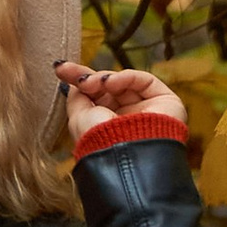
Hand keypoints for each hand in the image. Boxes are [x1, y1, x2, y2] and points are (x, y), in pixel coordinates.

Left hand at [57, 60, 188, 141]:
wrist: (123, 157)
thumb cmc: (99, 143)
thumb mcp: (78, 118)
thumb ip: (76, 97)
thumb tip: (73, 82)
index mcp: (109, 127)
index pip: (96, 97)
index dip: (79, 79)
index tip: (59, 68)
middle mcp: (129, 119)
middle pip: (109, 87)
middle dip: (88, 77)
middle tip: (71, 74)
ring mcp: (149, 110)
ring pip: (124, 82)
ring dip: (103, 78)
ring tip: (89, 83)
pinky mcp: (167, 103)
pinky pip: (144, 81)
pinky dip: (125, 77)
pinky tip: (110, 82)